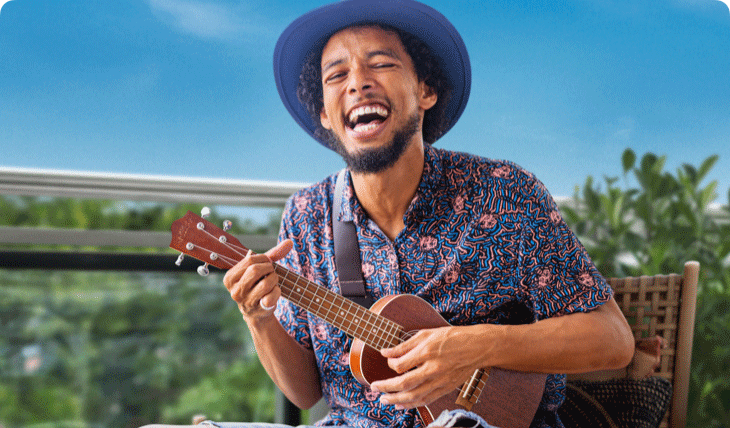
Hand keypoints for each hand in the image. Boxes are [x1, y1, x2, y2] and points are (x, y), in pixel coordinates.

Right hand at [223, 239, 292, 319]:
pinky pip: (272, 296)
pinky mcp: (258, 310)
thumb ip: (272, 254)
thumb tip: (289, 242)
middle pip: (255, 270)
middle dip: (269, 268)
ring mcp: (246, 302)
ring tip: (273, 282)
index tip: (268, 263)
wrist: (256, 310)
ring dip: (274, 279)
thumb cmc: (257, 284)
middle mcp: (235, 291)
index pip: (250, 260)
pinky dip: (277, 291)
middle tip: (271, 272)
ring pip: (266, 283)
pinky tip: (274, 293)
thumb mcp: (259, 268)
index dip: (264, 259)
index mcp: (230, 278)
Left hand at [369, 325, 484, 409]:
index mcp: (428, 351)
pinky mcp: (446, 388)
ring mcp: (441, 380)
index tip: (388, 361)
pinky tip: (401, 404)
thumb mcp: (427, 333)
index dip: (390, 364)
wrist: (478, 347)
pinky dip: (412, 404)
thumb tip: (385, 352)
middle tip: (374, 387)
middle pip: (405, 383)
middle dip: (386, 387)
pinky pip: (426, 400)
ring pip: (415, 396)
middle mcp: (434, 368)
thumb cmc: (452, 337)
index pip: (401, 364)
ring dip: (396, 400)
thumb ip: (405, 345)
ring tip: (384, 400)